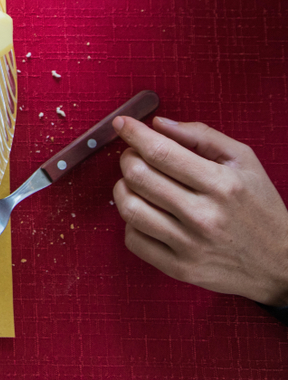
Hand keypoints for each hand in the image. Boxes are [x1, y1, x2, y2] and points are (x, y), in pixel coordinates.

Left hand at [112, 116, 287, 306]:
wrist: (282, 264)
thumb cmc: (261, 208)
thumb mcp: (244, 161)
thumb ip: (201, 136)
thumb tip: (158, 124)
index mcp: (221, 184)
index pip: (160, 152)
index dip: (134, 134)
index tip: (122, 124)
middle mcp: (204, 215)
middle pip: (138, 176)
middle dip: (128, 157)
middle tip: (134, 155)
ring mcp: (190, 245)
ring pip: (129, 207)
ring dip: (123, 188)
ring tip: (136, 184)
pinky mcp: (180, 269)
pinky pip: (133, 240)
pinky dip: (130, 222)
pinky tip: (146, 213)